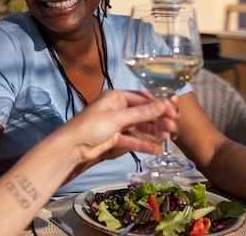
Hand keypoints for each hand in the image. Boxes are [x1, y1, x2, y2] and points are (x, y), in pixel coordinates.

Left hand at [62, 89, 178, 162]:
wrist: (72, 147)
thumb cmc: (91, 126)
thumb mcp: (118, 118)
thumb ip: (141, 113)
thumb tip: (163, 105)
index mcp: (116, 97)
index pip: (143, 98)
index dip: (159, 105)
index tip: (173, 113)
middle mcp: (117, 108)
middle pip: (143, 112)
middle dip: (158, 119)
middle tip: (173, 127)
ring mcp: (116, 123)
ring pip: (139, 126)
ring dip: (153, 131)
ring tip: (167, 138)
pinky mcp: (114, 137)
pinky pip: (132, 139)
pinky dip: (143, 144)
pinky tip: (155, 149)